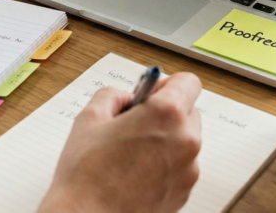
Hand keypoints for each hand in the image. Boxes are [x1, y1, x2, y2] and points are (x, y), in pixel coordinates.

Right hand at [38, 72, 202, 212]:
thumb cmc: (86, 174)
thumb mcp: (90, 117)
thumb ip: (113, 95)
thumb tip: (125, 98)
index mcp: (166, 115)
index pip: (189, 82)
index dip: (168, 84)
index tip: (151, 93)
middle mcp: (185, 141)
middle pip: (189, 112)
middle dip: (165, 113)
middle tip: (135, 123)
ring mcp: (188, 170)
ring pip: (185, 141)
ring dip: (165, 140)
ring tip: (130, 152)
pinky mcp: (183, 193)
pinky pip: (180, 167)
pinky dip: (164, 165)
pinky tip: (135, 172)